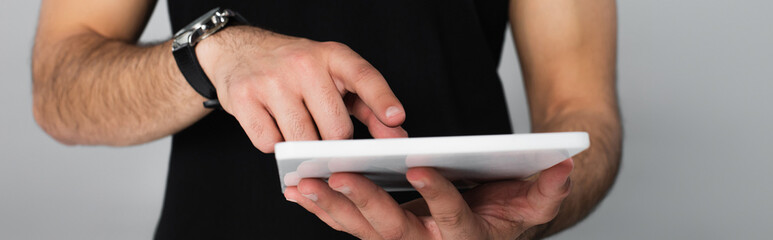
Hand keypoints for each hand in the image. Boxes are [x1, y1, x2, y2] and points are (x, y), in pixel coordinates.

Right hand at [196, 26, 406, 151]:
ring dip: (303, 145)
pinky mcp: (243, 98)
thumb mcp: (335, 77)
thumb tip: (397, 137)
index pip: (364, 77)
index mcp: (332, 55)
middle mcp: (303, 63)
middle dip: (333, 141)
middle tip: (323, 131)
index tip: (396, 118)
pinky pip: (270, 144)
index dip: (382, 99)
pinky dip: (275, 144)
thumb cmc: (296, 71)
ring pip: (302, 141)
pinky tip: (272, 124)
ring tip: (297, 125)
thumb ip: (369, 107)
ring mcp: (271, 80)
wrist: (240, 51)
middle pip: (335, 128)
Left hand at [284, 159, 573, 239]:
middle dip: (366, 203)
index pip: (451, 219)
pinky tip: (301, 191)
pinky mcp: (380, 234)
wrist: (489, 230)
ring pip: (362, 230)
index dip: (437, 195)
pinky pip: (348, 225)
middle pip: (394, 229)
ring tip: (307, 184)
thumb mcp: (532, 204)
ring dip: (333, 207)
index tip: (419, 167)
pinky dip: (325, 209)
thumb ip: (547, 190)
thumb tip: (564, 167)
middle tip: (341, 176)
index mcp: (466, 237)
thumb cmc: (506, 213)